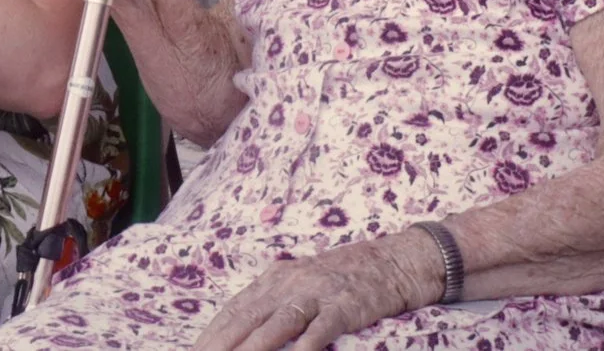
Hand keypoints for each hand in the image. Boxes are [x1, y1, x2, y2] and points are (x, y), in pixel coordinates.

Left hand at [196, 233, 441, 350]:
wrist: (391, 261)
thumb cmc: (341, 278)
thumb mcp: (300, 282)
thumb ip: (271, 302)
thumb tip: (238, 330)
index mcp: (275, 279)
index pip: (234, 310)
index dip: (212, 334)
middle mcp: (289, 284)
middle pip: (247, 317)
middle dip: (221, 343)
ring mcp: (317, 294)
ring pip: (278, 323)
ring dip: (253, 347)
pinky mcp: (344, 306)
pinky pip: (321, 328)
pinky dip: (305, 344)